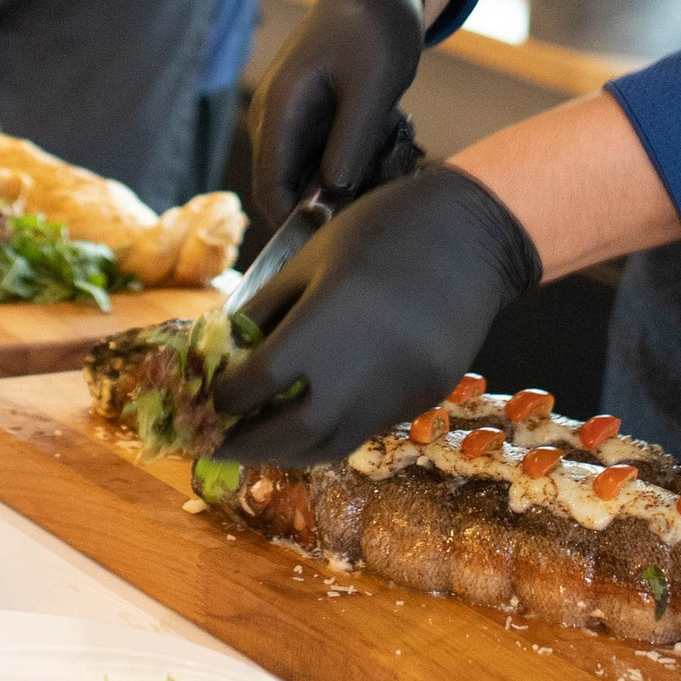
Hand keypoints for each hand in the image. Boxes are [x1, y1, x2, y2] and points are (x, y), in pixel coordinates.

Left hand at [211, 165, 539, 464]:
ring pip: (333, 445)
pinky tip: (315, 417)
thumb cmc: (382, 230)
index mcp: (323, 325)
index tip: (208, 399)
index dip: (224, 397)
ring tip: (262, 443)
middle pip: (291, 434)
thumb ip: (267, 309)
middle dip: (247, 445)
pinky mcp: (424, 399)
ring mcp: (398, 392)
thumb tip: (229, 352)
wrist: (472, 233)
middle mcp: (361, 371)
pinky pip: (367, 428)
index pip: (256, 385)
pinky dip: (332, 431)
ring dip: (289, 451)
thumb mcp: (310, 257)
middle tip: (218, 445)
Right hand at [248, 0, 424, 225]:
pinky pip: (326, 161)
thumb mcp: (372, 88)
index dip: (300, 224)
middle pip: (292, 191)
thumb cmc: (373, 29)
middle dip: (337, 201)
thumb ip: (349, 145)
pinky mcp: (311, 122)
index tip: (348, 235)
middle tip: (386, 182)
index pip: (271, 191)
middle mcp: (274, 121)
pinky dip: (357, 161)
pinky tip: (388, 137)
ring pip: (313, 179)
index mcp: (277, 111)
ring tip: (393, 148)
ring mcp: (291, 123)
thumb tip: (330, 200)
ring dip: (352, 180)